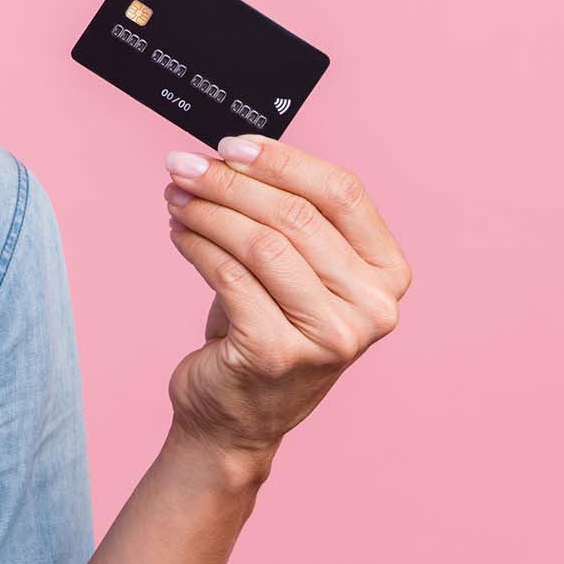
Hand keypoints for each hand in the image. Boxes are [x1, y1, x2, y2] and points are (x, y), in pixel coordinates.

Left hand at [159, 134, 412, 476]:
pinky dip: (196, 245)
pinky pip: (228, 276)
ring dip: (207, 210)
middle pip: (295, 216)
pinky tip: (179, 233)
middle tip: (184, 166)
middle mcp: (371, 308)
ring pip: (260, 243)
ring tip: (176, 197)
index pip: (343, 194)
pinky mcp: (276, 353)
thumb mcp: (295, 272)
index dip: (283, 161)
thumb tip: (229, 154)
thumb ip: (286, 217)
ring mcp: (329, 336)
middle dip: (229, 182)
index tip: (232, 144)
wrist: (236, 419)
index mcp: (387, 275)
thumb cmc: (265, 331)